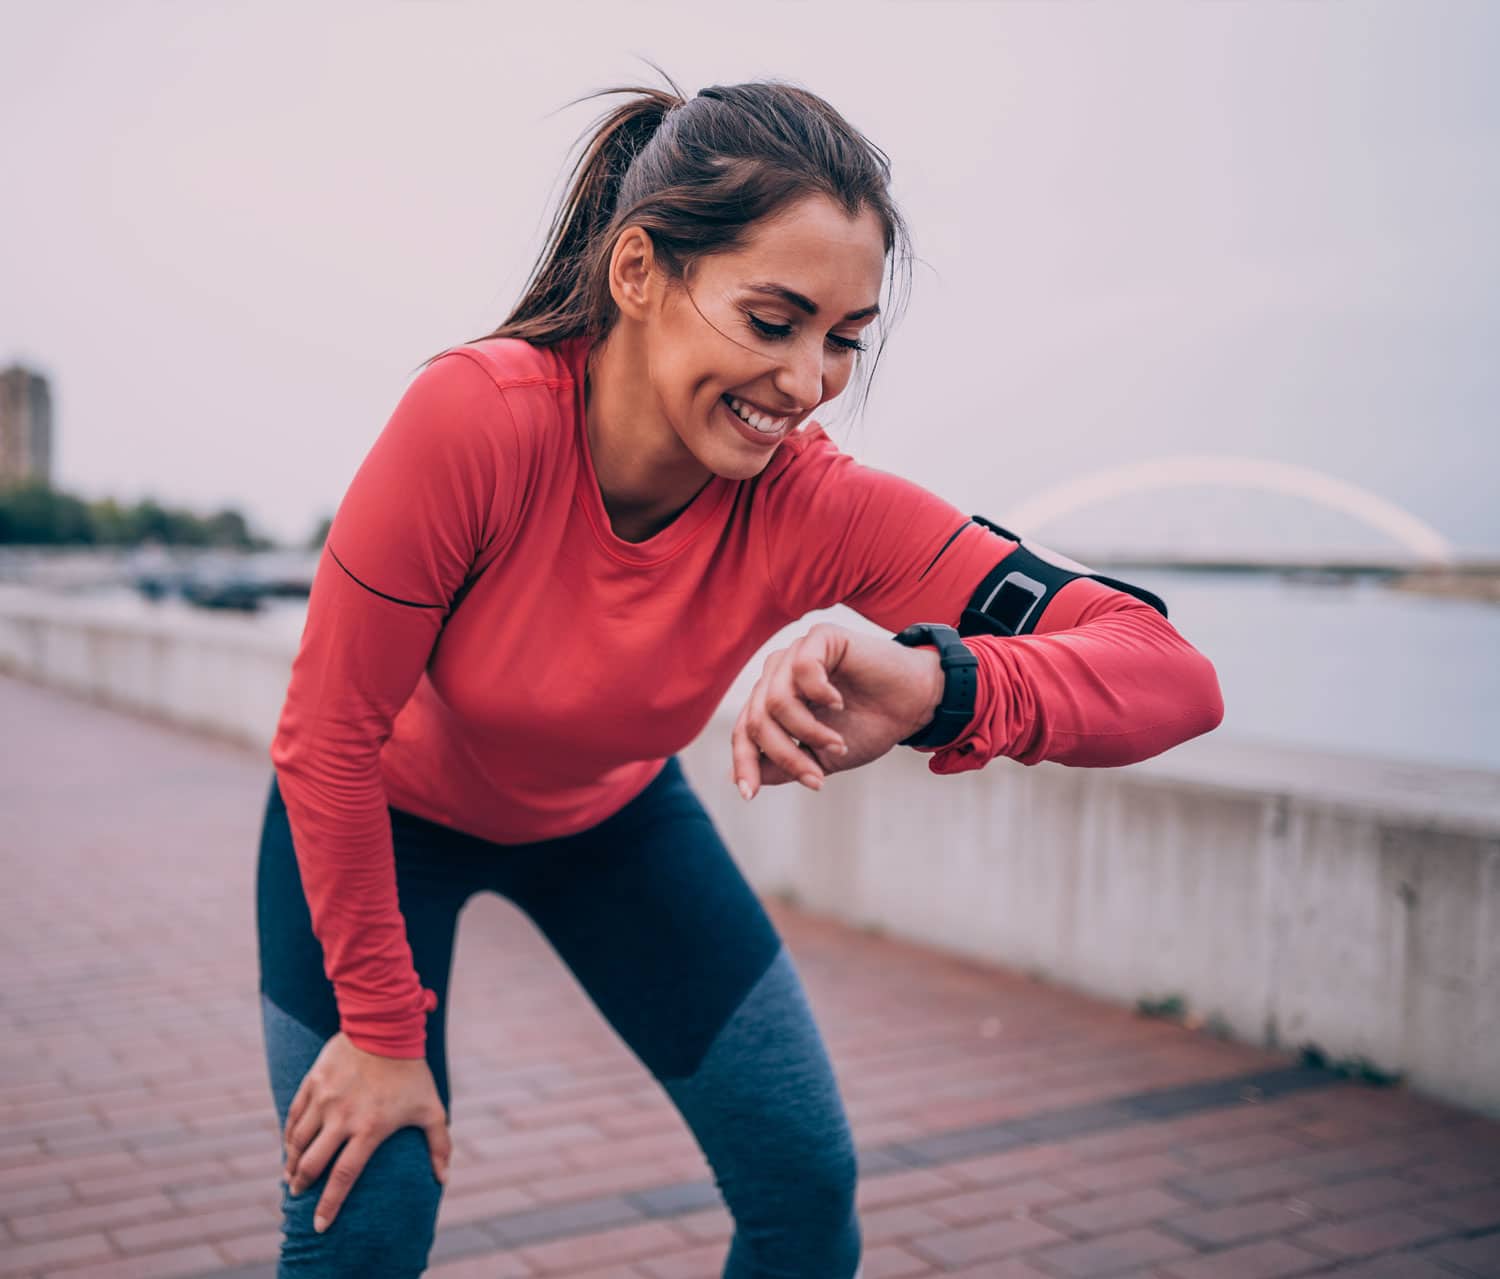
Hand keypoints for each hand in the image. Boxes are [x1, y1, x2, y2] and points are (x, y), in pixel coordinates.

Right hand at [282, 1031, 451, 1232]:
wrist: (386, 1026)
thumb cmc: (411, 1072)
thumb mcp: (431, 1108)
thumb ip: (439, 1144)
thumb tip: (443, 1179)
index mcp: (369, 1129)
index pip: (344, 1177)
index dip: (330, 1205)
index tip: (320, 1226)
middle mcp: (342, 1117)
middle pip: (313, 1163)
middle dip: (302, 1185)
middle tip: (298, 1195)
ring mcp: (324, 1099)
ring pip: (298, 1141)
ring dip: (292, 1161)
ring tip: (291, 1175)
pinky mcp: (313, 1082)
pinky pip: (293, 1115)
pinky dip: (289, 1134)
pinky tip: (290, 1145)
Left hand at [730, 622, 946, 798]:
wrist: (913, 704)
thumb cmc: (868, 727)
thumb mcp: (820, 756)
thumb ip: (782, 765)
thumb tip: (739, 779)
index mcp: (772, 700)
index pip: (745, 731)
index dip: (744, 763)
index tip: (749, 795)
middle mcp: (778, 674)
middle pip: (758, 720)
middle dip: (785, 755)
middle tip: (816, 778)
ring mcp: (796, 654)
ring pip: (776, 700)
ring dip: (809, 732)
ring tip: (839, 745)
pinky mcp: (820, 637)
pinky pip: (803, 669)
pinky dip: (821, 694)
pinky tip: (840, 704)